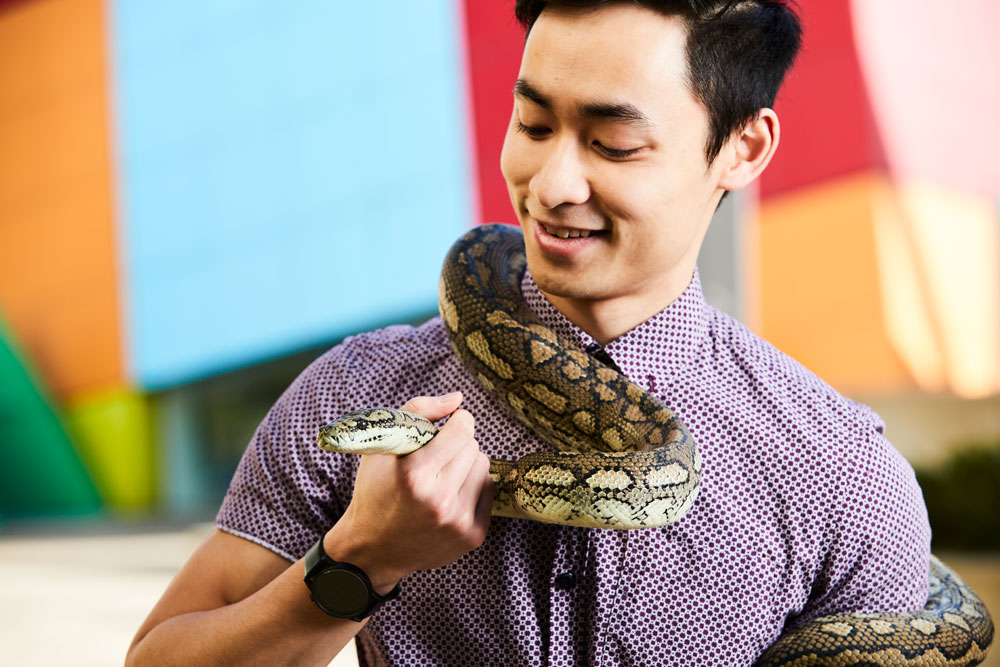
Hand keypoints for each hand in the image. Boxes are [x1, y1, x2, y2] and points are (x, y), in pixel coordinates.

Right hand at [323, 392, 493, 592]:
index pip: (463, 429)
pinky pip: (488, 491)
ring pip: (484, 467)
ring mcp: (458, 522)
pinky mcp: (472, 537)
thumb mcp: (382, 446)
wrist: (373, 550)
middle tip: (436, 458)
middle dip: (458, 445)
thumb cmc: (376, 491)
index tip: (447, 426)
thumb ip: (418, 411)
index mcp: (415, 475)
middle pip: (474, 447)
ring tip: (441, 477)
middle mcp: (440, 500)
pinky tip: (449, 496)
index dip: (457, 421)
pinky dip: (472, 487)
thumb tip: (458, 399)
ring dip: (466, 466)